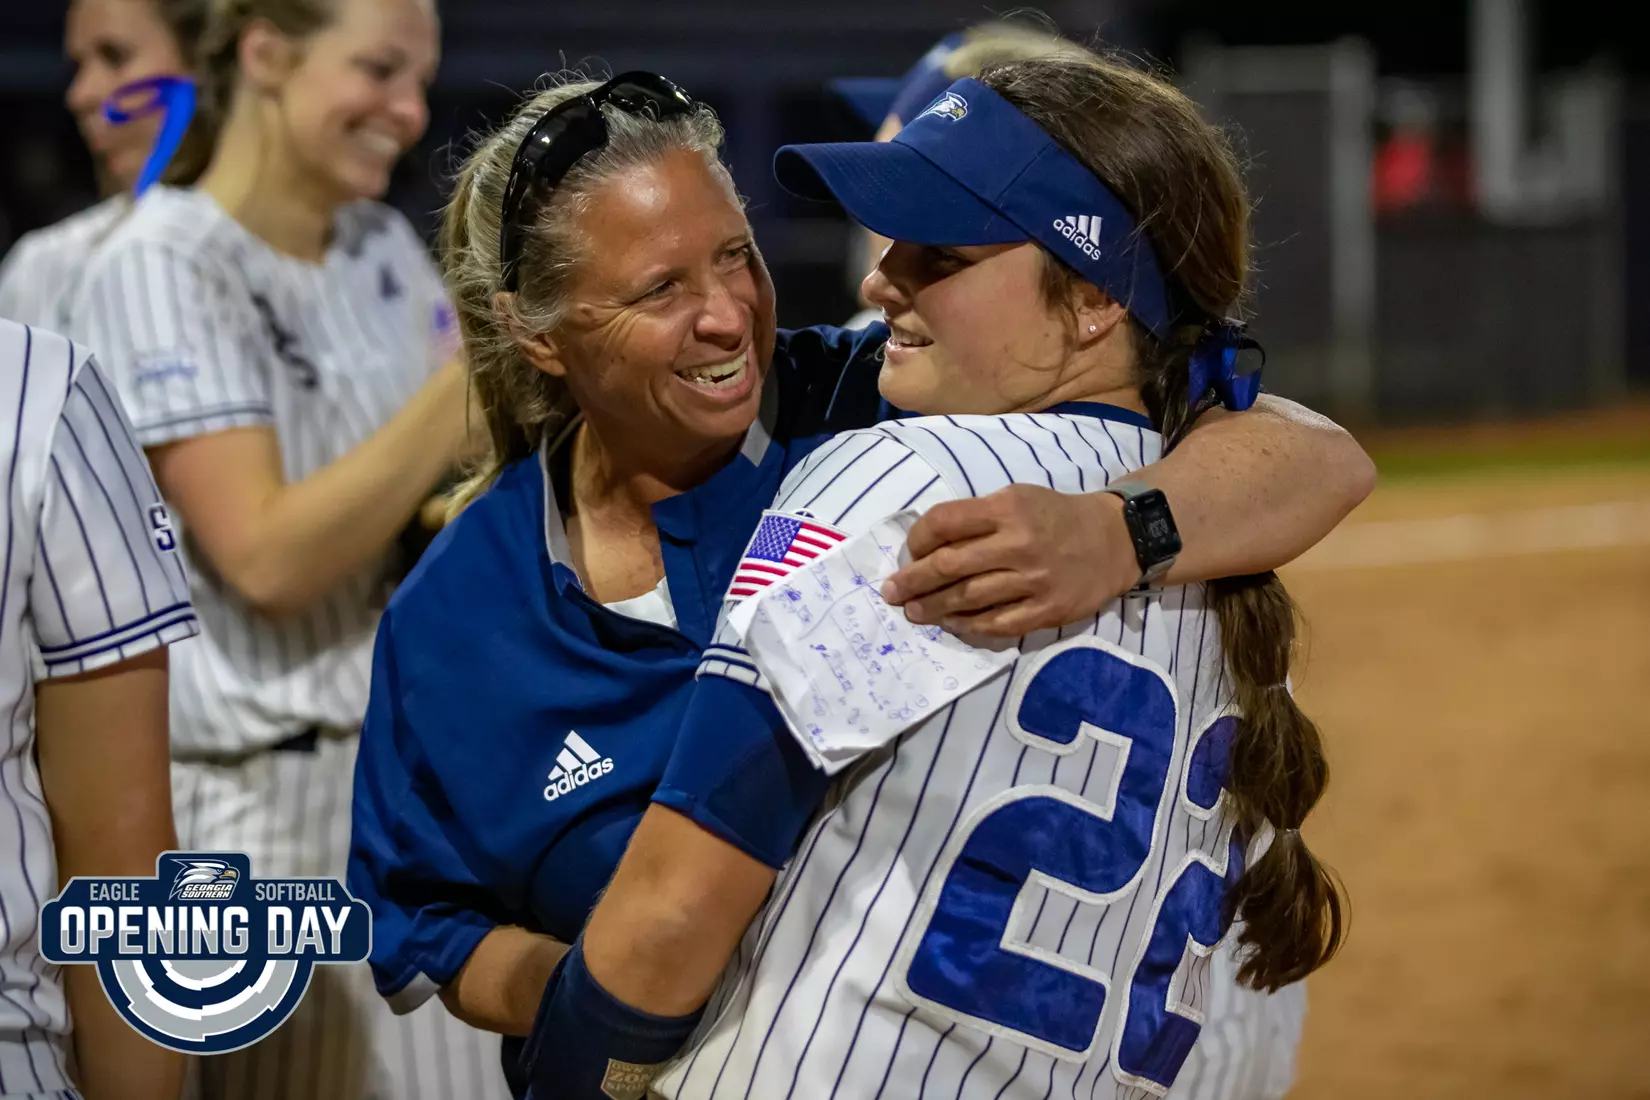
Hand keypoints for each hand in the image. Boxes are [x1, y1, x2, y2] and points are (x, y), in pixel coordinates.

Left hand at [881, 485, 1141, 636]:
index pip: (943, 523)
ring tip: (914, 612)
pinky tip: (951, 623)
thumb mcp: (1017, 498)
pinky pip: (997, 624)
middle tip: (892, 593)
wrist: (1114, 540)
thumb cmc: (1054, 516)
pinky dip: (968, 626)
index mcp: (1006, 508)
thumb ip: (976, 518)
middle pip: (949, 565)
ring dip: (933, 608)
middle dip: (912, 581)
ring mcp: (1033, 580)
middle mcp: (1018, 543)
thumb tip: (926, 547)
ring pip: (968, 599)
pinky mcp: (1046, 610)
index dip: (916, 540)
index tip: (909, 553)